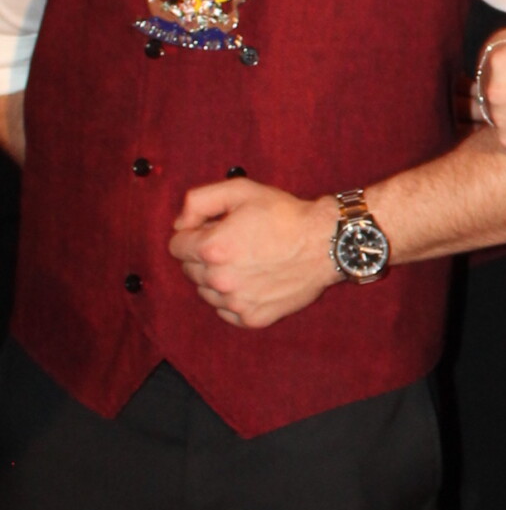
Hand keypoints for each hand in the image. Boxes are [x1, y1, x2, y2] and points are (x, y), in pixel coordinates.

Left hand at [169, 179, 340, 328]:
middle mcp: (219, 279)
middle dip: (205, 255)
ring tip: (246, 262)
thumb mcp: (239, 190)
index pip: (176, 246)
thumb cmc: (284, 215)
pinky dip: (234, 298)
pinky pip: (226, 311)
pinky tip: (253, 281)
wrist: (325, 243)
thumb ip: (197, 201)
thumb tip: (180, 225)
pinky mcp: (251, 318)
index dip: (194, 233)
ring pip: (206, 292)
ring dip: (218, 278)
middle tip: (235, 244)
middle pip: (189, 269)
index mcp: (211, 248)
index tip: (214, 230)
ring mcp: (235, 302)